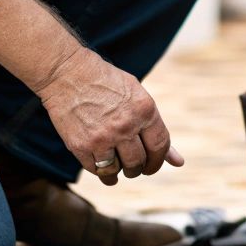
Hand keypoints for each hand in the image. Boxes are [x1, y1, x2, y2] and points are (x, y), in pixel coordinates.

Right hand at [36, 44, 183, 185]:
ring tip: (116, 166)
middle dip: (137, 168)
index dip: (157, 161)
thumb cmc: (106, 83)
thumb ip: (156, 129)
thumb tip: (178, 162)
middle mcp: (125, 126)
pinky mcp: (81, 146)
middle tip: (132, 167)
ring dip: (119, 172)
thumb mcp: (137, 97)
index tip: (151, 165)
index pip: (160, 147)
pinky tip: (100, 164)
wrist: (67, 72)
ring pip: (117, 170)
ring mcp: (102, 137)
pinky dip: (100, 171)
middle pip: (138, 162)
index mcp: (145, 110)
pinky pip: (96, 170)